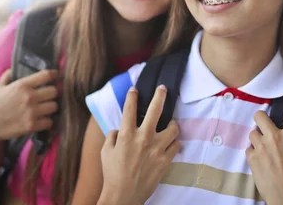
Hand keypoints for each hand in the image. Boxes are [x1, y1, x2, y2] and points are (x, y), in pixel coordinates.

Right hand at [0, 69, 58, 146]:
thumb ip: (9, 74)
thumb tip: (17, 66)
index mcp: (22, 85)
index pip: (47, 75)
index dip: (54, 75)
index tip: (56, 76)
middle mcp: (29, 97)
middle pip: (54, 91)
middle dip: (52, 93)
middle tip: (48, 95)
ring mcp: (31, 112)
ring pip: (54, 107)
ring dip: (51, 107)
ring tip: (45, 107)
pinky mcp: (31, 126)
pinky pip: (49, 122)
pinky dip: (47, 121)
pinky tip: (41, 119)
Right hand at [98, 85, 180, 204]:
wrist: (123, 196)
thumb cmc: (112, 174)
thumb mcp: (105, 152)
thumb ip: (112, 136)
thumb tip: (119, 128)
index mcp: (126, 134)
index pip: (130, 108)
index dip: (132, 96)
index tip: (135, 89)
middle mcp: (143, 138)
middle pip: (155, 110)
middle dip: (160, 95)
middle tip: (163, 88)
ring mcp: (156, 149)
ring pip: (173, 128)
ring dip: (173, 124)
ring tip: (171, 123)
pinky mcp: (165, 160)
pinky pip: (177, 145)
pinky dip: (174, 143)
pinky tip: (171, 143)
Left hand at [246, 107, 282, 204]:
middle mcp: (274, 138)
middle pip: (259, 115)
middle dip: (261, 118)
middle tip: (264, 124)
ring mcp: (261, 147)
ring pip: (252, 132)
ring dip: (257, 138)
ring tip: (262, 146)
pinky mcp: (252, 158)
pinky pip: (248, 149)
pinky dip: (252, 152)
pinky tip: (259, 159)